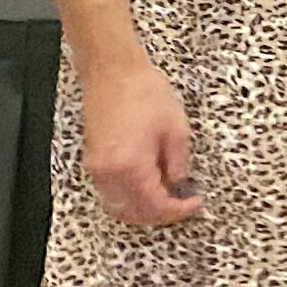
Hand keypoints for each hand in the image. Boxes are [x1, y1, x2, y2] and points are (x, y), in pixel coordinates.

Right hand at [80, 56, 199, 227]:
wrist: (113, 72)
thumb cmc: (144, 94)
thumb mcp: (176, 130)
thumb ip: (178, 164)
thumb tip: (177, 185)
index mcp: (131, 167)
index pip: (155, 206)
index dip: (178, 211)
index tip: (194, 204)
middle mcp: (108, 174)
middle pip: (133, 213)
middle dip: (160, 214)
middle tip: (182, 204)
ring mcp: (96, 168)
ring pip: (118, 206)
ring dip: (142, 209)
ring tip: (166, 197)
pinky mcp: (92, 160)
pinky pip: (109, 192)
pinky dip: (128, 196)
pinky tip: (147, 185)